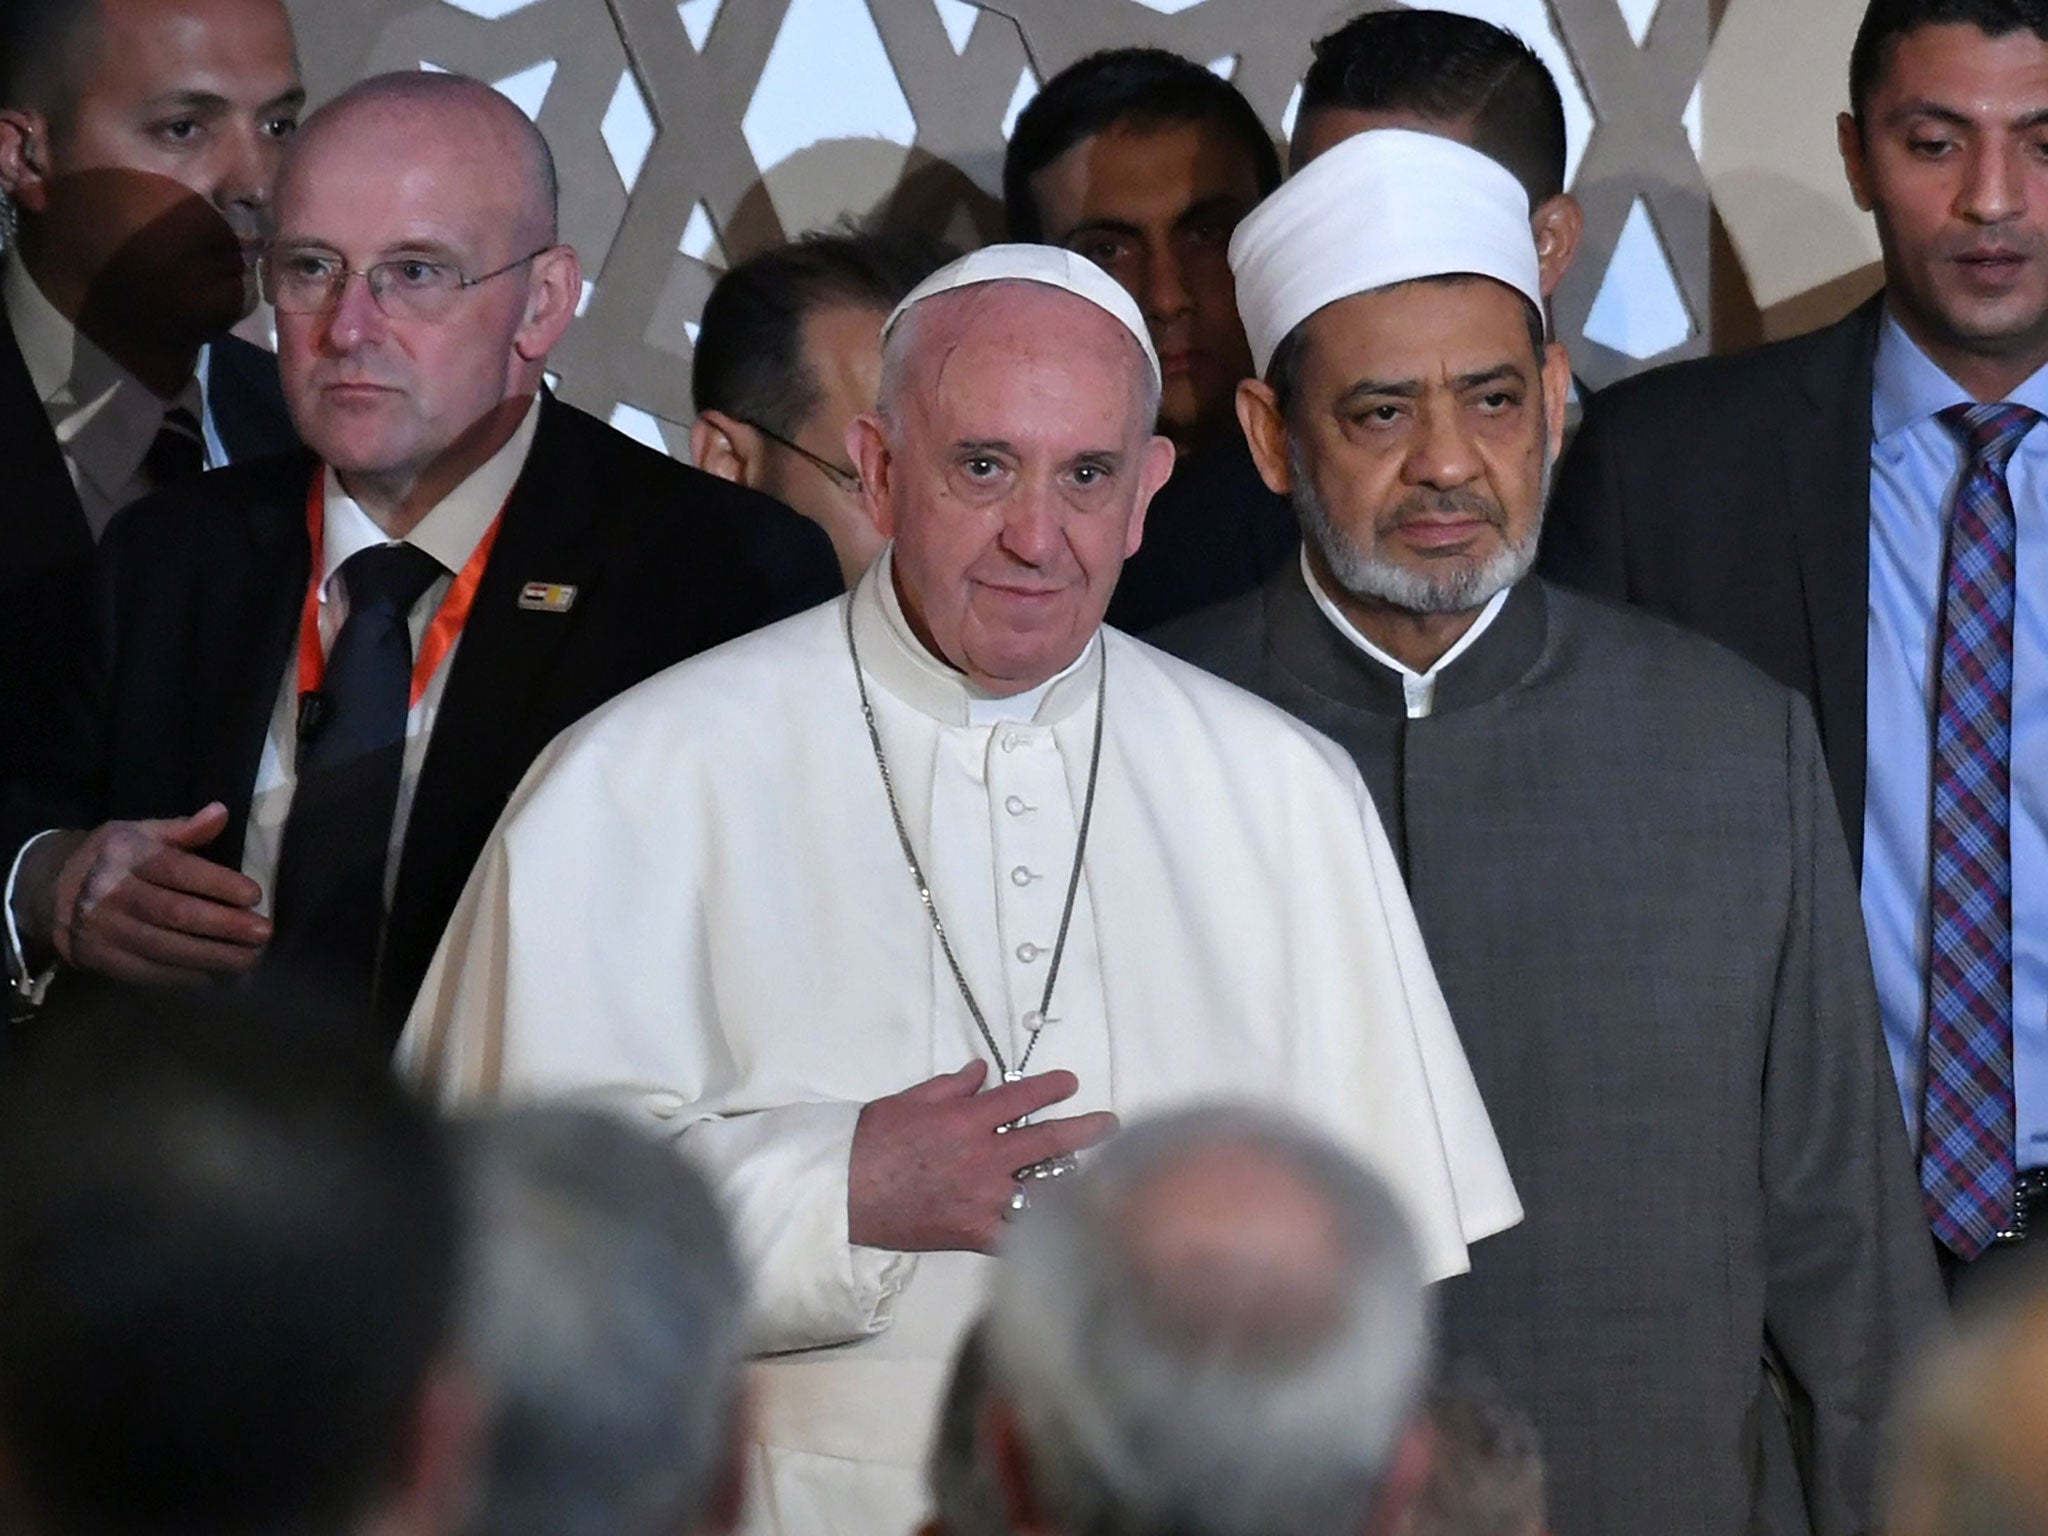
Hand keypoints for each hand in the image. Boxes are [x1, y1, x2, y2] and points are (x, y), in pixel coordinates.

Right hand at [27, 803, 271, 984]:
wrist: (48, 892)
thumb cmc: (112, 858)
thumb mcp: (139, 832)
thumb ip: (182, 829)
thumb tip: (222, 813)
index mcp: (126, 856)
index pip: (178, 871)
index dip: (218, 884)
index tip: (255, 896)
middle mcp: (112, 893)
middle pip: (176, 913)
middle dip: (225, 926)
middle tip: (264, 934)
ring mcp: (104, 930)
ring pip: (165, 948)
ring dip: (213, 957)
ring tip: (250, 959)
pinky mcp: (100, 959)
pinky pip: (148, 972)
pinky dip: (186, 976)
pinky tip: (216, 975)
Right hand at [848, 1061, 1117, 1253]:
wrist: (845, 1193)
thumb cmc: (873, 1141)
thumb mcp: (910, 1100)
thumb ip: (951, 1085)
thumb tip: (982, 1070)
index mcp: (967, 1118)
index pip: (1023, 1097)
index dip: (1052, 1087)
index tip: (1071, 1083)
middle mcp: (984, 1155)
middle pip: (1048, 1140)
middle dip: (1085, 1129)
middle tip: (1108, 1124)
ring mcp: (982, 1197)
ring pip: (1042, 1187)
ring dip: (1072, 1179)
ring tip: (1097, 1174)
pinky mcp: (973, 1232)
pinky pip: (1016, 1233)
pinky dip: (1037, 1229)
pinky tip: (1060, 1225)